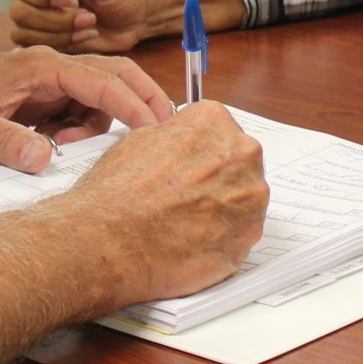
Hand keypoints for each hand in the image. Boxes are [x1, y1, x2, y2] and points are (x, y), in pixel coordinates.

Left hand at [0, 48, 173, 172]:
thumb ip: (6, 140)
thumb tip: (44, 158)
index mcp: (41, 66)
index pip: (99, 80)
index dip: (130, 104)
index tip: (154, 128)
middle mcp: (50, 72)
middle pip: (113, 76)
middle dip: (141, 98)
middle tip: (165, 128)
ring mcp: (46, 87)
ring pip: (96, 100)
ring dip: (100, 125)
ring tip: (71, 150)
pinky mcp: (40, 105)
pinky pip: (76, 116)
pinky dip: (80, 134)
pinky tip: (58, 151)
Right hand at [5, 0, 154, 52]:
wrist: (138, 16)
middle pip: (18, 11)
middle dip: (55, 18)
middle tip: (85, 13)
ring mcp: (38, 17)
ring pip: (24, 33)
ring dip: (60, 33)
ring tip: (88, 23)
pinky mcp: (45, 39)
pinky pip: (36, 49)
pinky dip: (63, 45)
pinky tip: (85, 35)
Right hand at [67, 102, 269, 304]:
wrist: (111, 242)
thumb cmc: (117, 194)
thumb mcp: (140, 139)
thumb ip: (175, 136)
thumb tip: (181, 145)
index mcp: (213, 121)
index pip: (220, 129)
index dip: (202, 150)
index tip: (193, 165)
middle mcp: (241, 154)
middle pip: (239, 162)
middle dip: (218, 178)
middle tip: (187, 195)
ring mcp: (251, 197)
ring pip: (244, 199)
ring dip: (223, 208)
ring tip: (186, 221)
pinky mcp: (250, 236)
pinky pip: (242, 232)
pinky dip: (223, 237)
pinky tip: (194, 240)